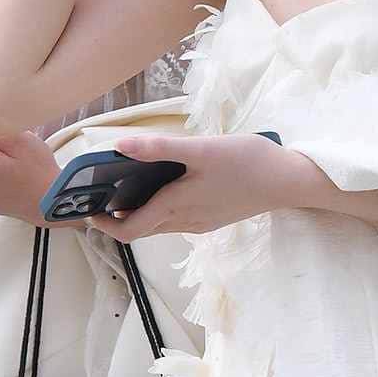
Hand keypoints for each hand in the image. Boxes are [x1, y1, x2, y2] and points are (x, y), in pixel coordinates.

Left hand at [81, 129, 323, 243]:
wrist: (292, 181)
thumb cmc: (249, 162)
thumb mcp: (201, 149)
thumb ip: (158, 148)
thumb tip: (118, 146)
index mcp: (177, 207)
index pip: (128, 230)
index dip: (102, 224)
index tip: (85, 207)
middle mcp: (186, 222)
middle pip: (141, 229)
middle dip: (116, 216)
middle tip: (99, 192)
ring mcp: (200, 222)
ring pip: (159, 224)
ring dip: (138, 211)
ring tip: (124, 184)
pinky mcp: (212, 217)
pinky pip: (176, 218)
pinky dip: (159, 207)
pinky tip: (162, 184)